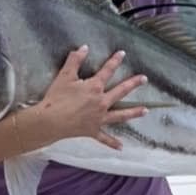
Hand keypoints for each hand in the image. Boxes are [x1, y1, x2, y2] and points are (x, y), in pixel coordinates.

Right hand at [33, 46, 148, 149]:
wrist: (50, 121)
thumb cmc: (56, 98)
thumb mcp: (64, 76)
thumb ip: (75, 60)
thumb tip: (84, 48)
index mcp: (94, 87)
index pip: (107, 71)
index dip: (115, 61)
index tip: (122, 53)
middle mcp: (101, 102)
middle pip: (120, 91)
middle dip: (133, 84)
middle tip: (144, 79)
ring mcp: (99, 118)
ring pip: (120, 115)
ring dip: (133, 113)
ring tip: (146, 111)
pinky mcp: (93, 131)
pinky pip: (104, 138)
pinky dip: (112, 143)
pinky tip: (121, 147)